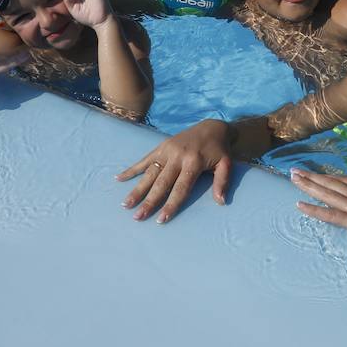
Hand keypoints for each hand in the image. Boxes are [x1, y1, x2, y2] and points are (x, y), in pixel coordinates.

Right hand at [116, 119, 232, 221]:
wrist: (212, 126)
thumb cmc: (219, 149)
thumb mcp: (226, 164)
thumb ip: (222, 182)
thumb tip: (220, 202)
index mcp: (193, 162)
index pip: (180, 188)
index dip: (171, 204)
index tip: (161, 219)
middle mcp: (177, 156)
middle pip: (161, 183)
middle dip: (149, 201)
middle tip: (138, 217)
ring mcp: (167, 150)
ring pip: (149, 173)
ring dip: (137, 189)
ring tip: (126, 204)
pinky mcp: (161, 146)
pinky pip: (144, 159)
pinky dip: (132, 169)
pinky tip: (119, 178)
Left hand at [291, 169, 346, 251]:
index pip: (342, 180)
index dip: (326, 176)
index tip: (313, 172)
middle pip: (330, 183)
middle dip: (310, 177)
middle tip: (293, 171)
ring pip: (326, 194)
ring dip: (308, 186)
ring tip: (293, 180)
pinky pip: (330, 215)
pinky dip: (314, 210)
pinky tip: (300, 205)